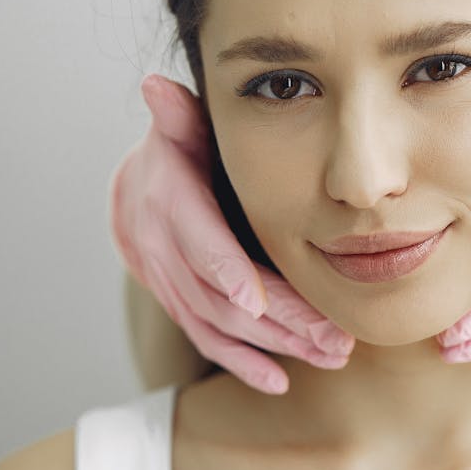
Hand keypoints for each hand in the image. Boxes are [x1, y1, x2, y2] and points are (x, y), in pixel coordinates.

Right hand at [110, 74, 353, 393]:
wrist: (140, 190)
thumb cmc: (181, 150)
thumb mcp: (179, 128)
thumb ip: (179, 117)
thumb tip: (157, 88)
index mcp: (167, 201)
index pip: (194, 240)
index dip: (221, 269)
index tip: (255, 300)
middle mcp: (161, 248)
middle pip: (217, 294)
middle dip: (276, 319)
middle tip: (330, 337)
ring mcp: (169, 282)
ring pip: (219, 324)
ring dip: (274, 345)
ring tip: (329, 355)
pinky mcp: (181, 306)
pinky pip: (208, 341)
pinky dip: (243, 363)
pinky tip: (281, 381)